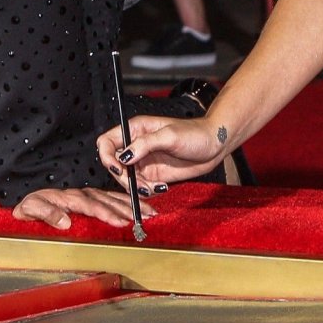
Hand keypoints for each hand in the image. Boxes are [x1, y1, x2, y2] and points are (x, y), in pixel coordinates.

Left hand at [12, 186, 149, 232]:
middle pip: (107, 200)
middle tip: (145, 218)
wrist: (26, 203)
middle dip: (127, 209)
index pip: (90, 205)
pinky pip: (110, 198)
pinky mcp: (90, 197)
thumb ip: (46, 213)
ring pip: (112, 198)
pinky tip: (138, 207)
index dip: (106, 213)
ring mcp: (86, 194)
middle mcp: (80, 194)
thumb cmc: (29, 207)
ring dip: (132, 205)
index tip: (120, 222)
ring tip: (150, 212)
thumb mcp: (31, 209)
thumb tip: (64, 222)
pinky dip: (126, 202)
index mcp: (67, 197)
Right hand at [95, 115, 226, 189]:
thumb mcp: (169, 135)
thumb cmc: (195, 133)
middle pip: (114, 165)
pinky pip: (141, 188)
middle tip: (139, 184)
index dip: (107, 156)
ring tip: (154, 186)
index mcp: (135, 130)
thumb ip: (145, 144)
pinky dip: (147, 192)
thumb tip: (124, 155)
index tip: (118, 168)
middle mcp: (136, 146)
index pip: (107, 142)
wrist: (215, 146)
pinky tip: (162, 186)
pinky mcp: (153, 175)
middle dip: (124, 178)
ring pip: (126, 180)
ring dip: (136, 188)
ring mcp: (144, 162)